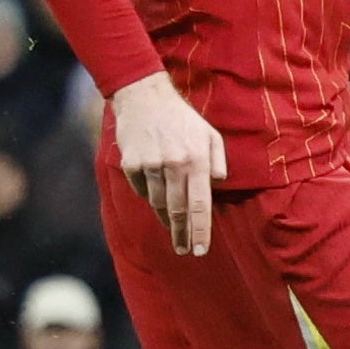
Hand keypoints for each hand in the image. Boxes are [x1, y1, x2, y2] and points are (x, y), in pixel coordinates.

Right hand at [108, 72, 227, 256]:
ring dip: (166, 219)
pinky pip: (142, 190)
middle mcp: (173, 164)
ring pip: (157, 204)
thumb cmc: (182, 119)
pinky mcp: (131, 164)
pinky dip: (150, 196)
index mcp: (196, 159)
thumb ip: (218, 161)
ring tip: (173, 229)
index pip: (200, 204)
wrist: (145, 97)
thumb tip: (216, 186)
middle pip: (177, 211)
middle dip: (182, 235)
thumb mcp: (210, 135)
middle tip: (185, 250)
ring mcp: (150, 165)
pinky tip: (156, 194)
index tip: (200, 250)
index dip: (200, 230)